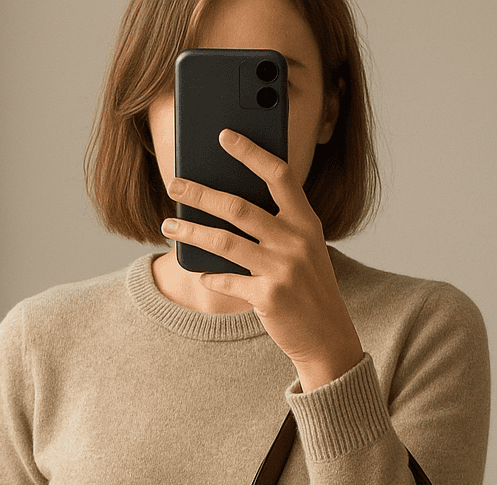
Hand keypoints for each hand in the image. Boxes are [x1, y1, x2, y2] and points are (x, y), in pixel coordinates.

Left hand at [160, 128, 362, 390]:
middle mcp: (296, 241)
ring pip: (224, 241)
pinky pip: (227, 279)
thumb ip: (277, 226)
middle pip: (239, 207)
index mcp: (307, 222)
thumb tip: (226, 204)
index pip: (279, 175)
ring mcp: (282, 269)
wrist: (327, 336)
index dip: (251, 152)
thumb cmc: (308, 287)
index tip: (224, 136)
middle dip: (200, 192)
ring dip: (191, 230)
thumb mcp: (305, 249)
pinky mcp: (269, 296)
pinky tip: (199, 270)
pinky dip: (210, 274)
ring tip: (168, 224)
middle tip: (174, 183)